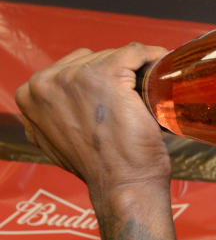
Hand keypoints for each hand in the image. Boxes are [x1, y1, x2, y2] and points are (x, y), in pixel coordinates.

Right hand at [15, 43, 170, 202]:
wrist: (123, 186)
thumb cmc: (102, 169)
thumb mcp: (59, 141)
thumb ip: (56, 116)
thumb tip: (68, 106)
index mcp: (30, 96)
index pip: (68, 70)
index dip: (96, 79)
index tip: (118, 91)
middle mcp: (45, 83)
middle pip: (89, 59)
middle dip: (115, 75)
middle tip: (136, 97)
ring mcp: (74, 78)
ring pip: (112, 56)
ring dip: (134, 69)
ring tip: (150, 89)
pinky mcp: (105, 76)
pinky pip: (133, 53)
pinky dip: (151, 56)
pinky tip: (161, 63)